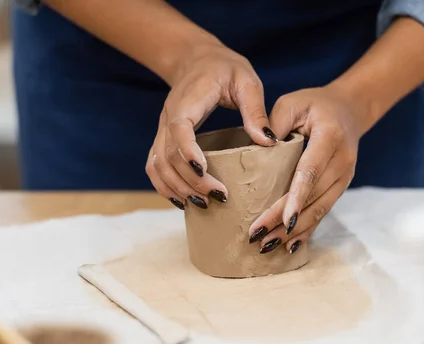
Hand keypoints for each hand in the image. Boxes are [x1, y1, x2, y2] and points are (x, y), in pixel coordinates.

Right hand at [146, 41, 277, 210]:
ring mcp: (162, 130)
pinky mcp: (163, 140)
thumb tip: (268, 141)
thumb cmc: (225, 69)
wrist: (197, 60)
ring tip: (203, 203)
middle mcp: (168, 118)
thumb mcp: (246, 81)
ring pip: (158, 166)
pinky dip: (164, 186)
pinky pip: (154, 167)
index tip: (204, 172)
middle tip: (218, 196)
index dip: (188, 152)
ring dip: (177, 188)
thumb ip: (255, 110)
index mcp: (188, 101)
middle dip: (191, 180)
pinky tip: (183, 200)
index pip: (179, 129)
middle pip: (169, 156)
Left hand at [248, 82, 371, 253]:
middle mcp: (343, 161)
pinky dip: (306, 229)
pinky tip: (289, 245)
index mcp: (330, 137)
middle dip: (285, 220)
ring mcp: (344, 177)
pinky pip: (323, 211)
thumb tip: (255, 149)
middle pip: (313, 197)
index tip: (282, 219)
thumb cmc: (314, 105)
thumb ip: (273, 123)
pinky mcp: (340, 187)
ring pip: (319, 209)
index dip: (296, 197)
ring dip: (294, 231)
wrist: (349, 109)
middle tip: (257, 235)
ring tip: (267, 245)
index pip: (311, 172)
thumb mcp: (292, 103)